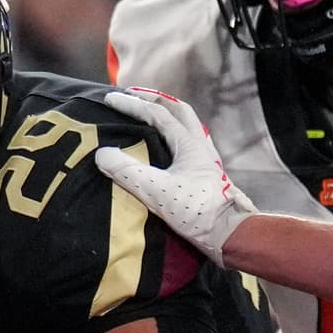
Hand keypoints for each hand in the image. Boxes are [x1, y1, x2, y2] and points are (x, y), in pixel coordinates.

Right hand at [91, 86, 256, 260]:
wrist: (229, 234)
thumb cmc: (196, 211)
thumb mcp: (155, 190)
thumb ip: (127, 170)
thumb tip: (102, 153)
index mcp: (189, 144)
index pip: (157, 114)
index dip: (132, 104)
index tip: (109, 99)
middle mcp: (200, 146)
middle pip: (179, 111)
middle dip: (155, 100)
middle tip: (134, 97)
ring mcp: (206, 161)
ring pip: (187, 127)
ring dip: (167, 117)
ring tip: (148, 119)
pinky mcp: (206, 176)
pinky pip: (188, 145)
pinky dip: (172, 138)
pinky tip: (165, 151)